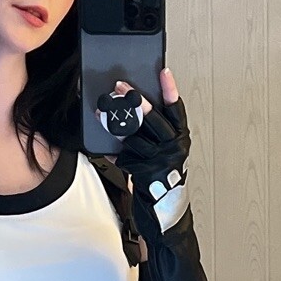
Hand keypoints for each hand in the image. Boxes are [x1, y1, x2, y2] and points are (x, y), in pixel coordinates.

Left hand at [100, 68, 190, 234]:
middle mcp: (173, 147)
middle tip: (120, 86)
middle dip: (135, 101)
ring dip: (116, 123)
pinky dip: (114, 150)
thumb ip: (152, 131)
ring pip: (135, 136)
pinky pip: (126, 157)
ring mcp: (160, 160)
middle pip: (153, 119)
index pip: (176, 109)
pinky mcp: (147, 173)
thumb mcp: (164, 150)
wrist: (166, 209)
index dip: (170, 90)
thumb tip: (130, 108)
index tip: (163, 71)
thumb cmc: (162, 175)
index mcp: (180, 137)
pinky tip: (105, 145)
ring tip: (101, 110)